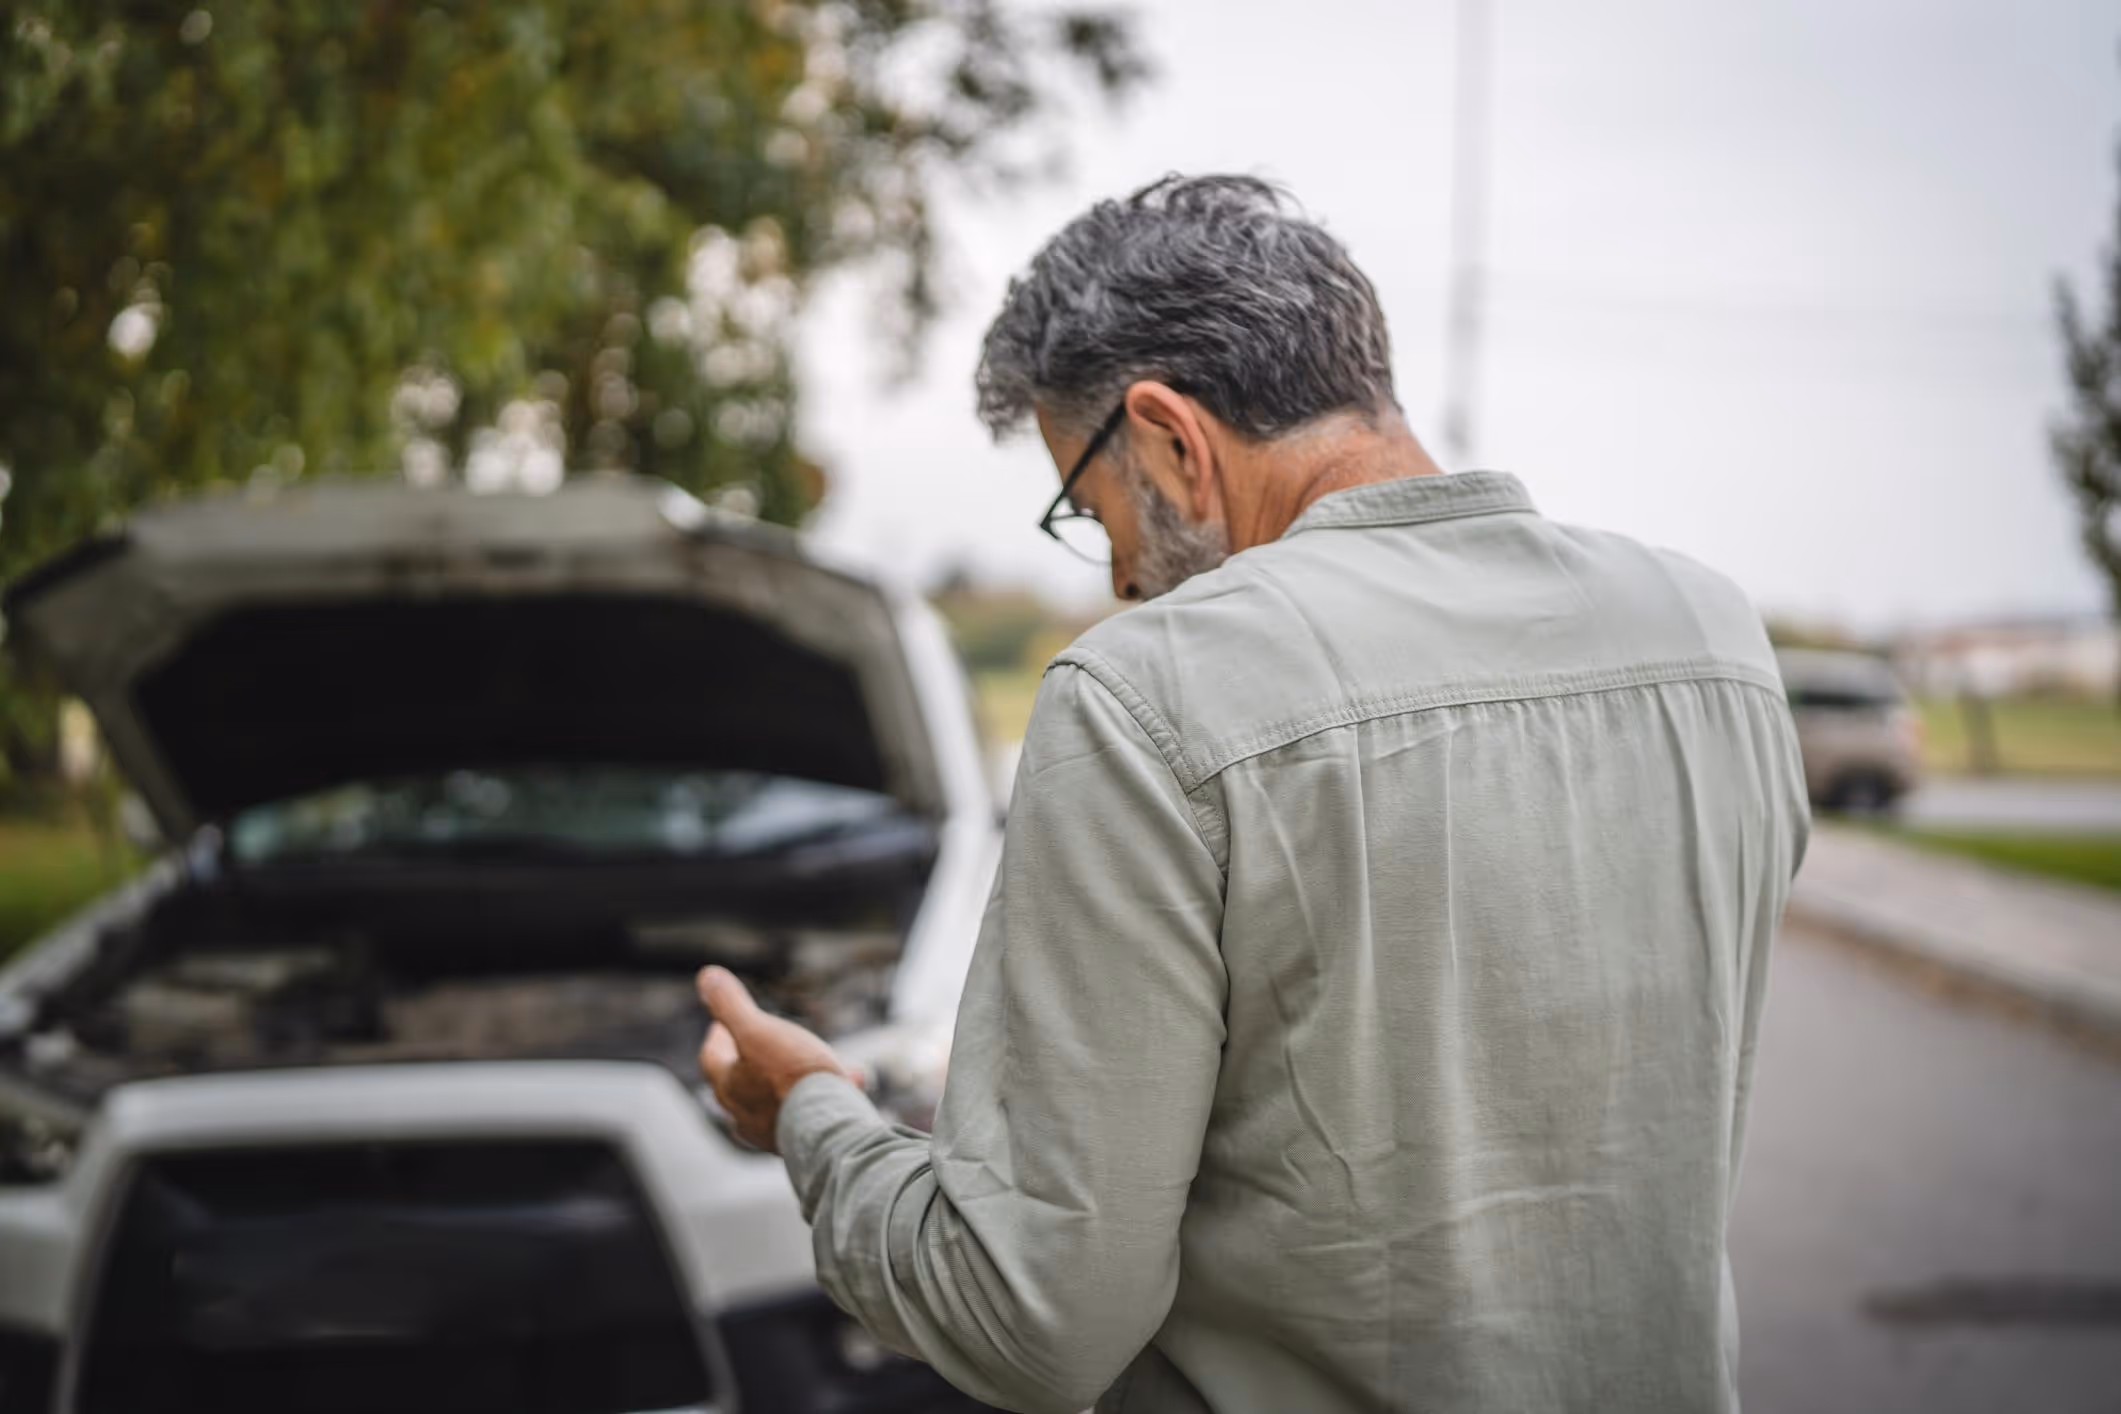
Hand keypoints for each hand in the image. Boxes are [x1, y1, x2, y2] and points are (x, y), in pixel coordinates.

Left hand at [696, 966, 856, 1153]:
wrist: (828, 1126)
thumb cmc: (791, 1076)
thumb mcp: (757, 1029)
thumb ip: (730, 1004)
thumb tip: (706, 976)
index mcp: (729, 1085)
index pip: (711, 1058)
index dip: (716, 1038)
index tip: (721, 1024)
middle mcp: (744, 1113)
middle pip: (737, 1082)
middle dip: (745, 1060)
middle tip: (753, 1041)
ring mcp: (770, 1131)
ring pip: (773, 1099)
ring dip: (786, 1078)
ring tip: (810, 1060)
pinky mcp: (801, 1141)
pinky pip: (808, 1111)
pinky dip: (821, 1093)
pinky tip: (851, 1080)